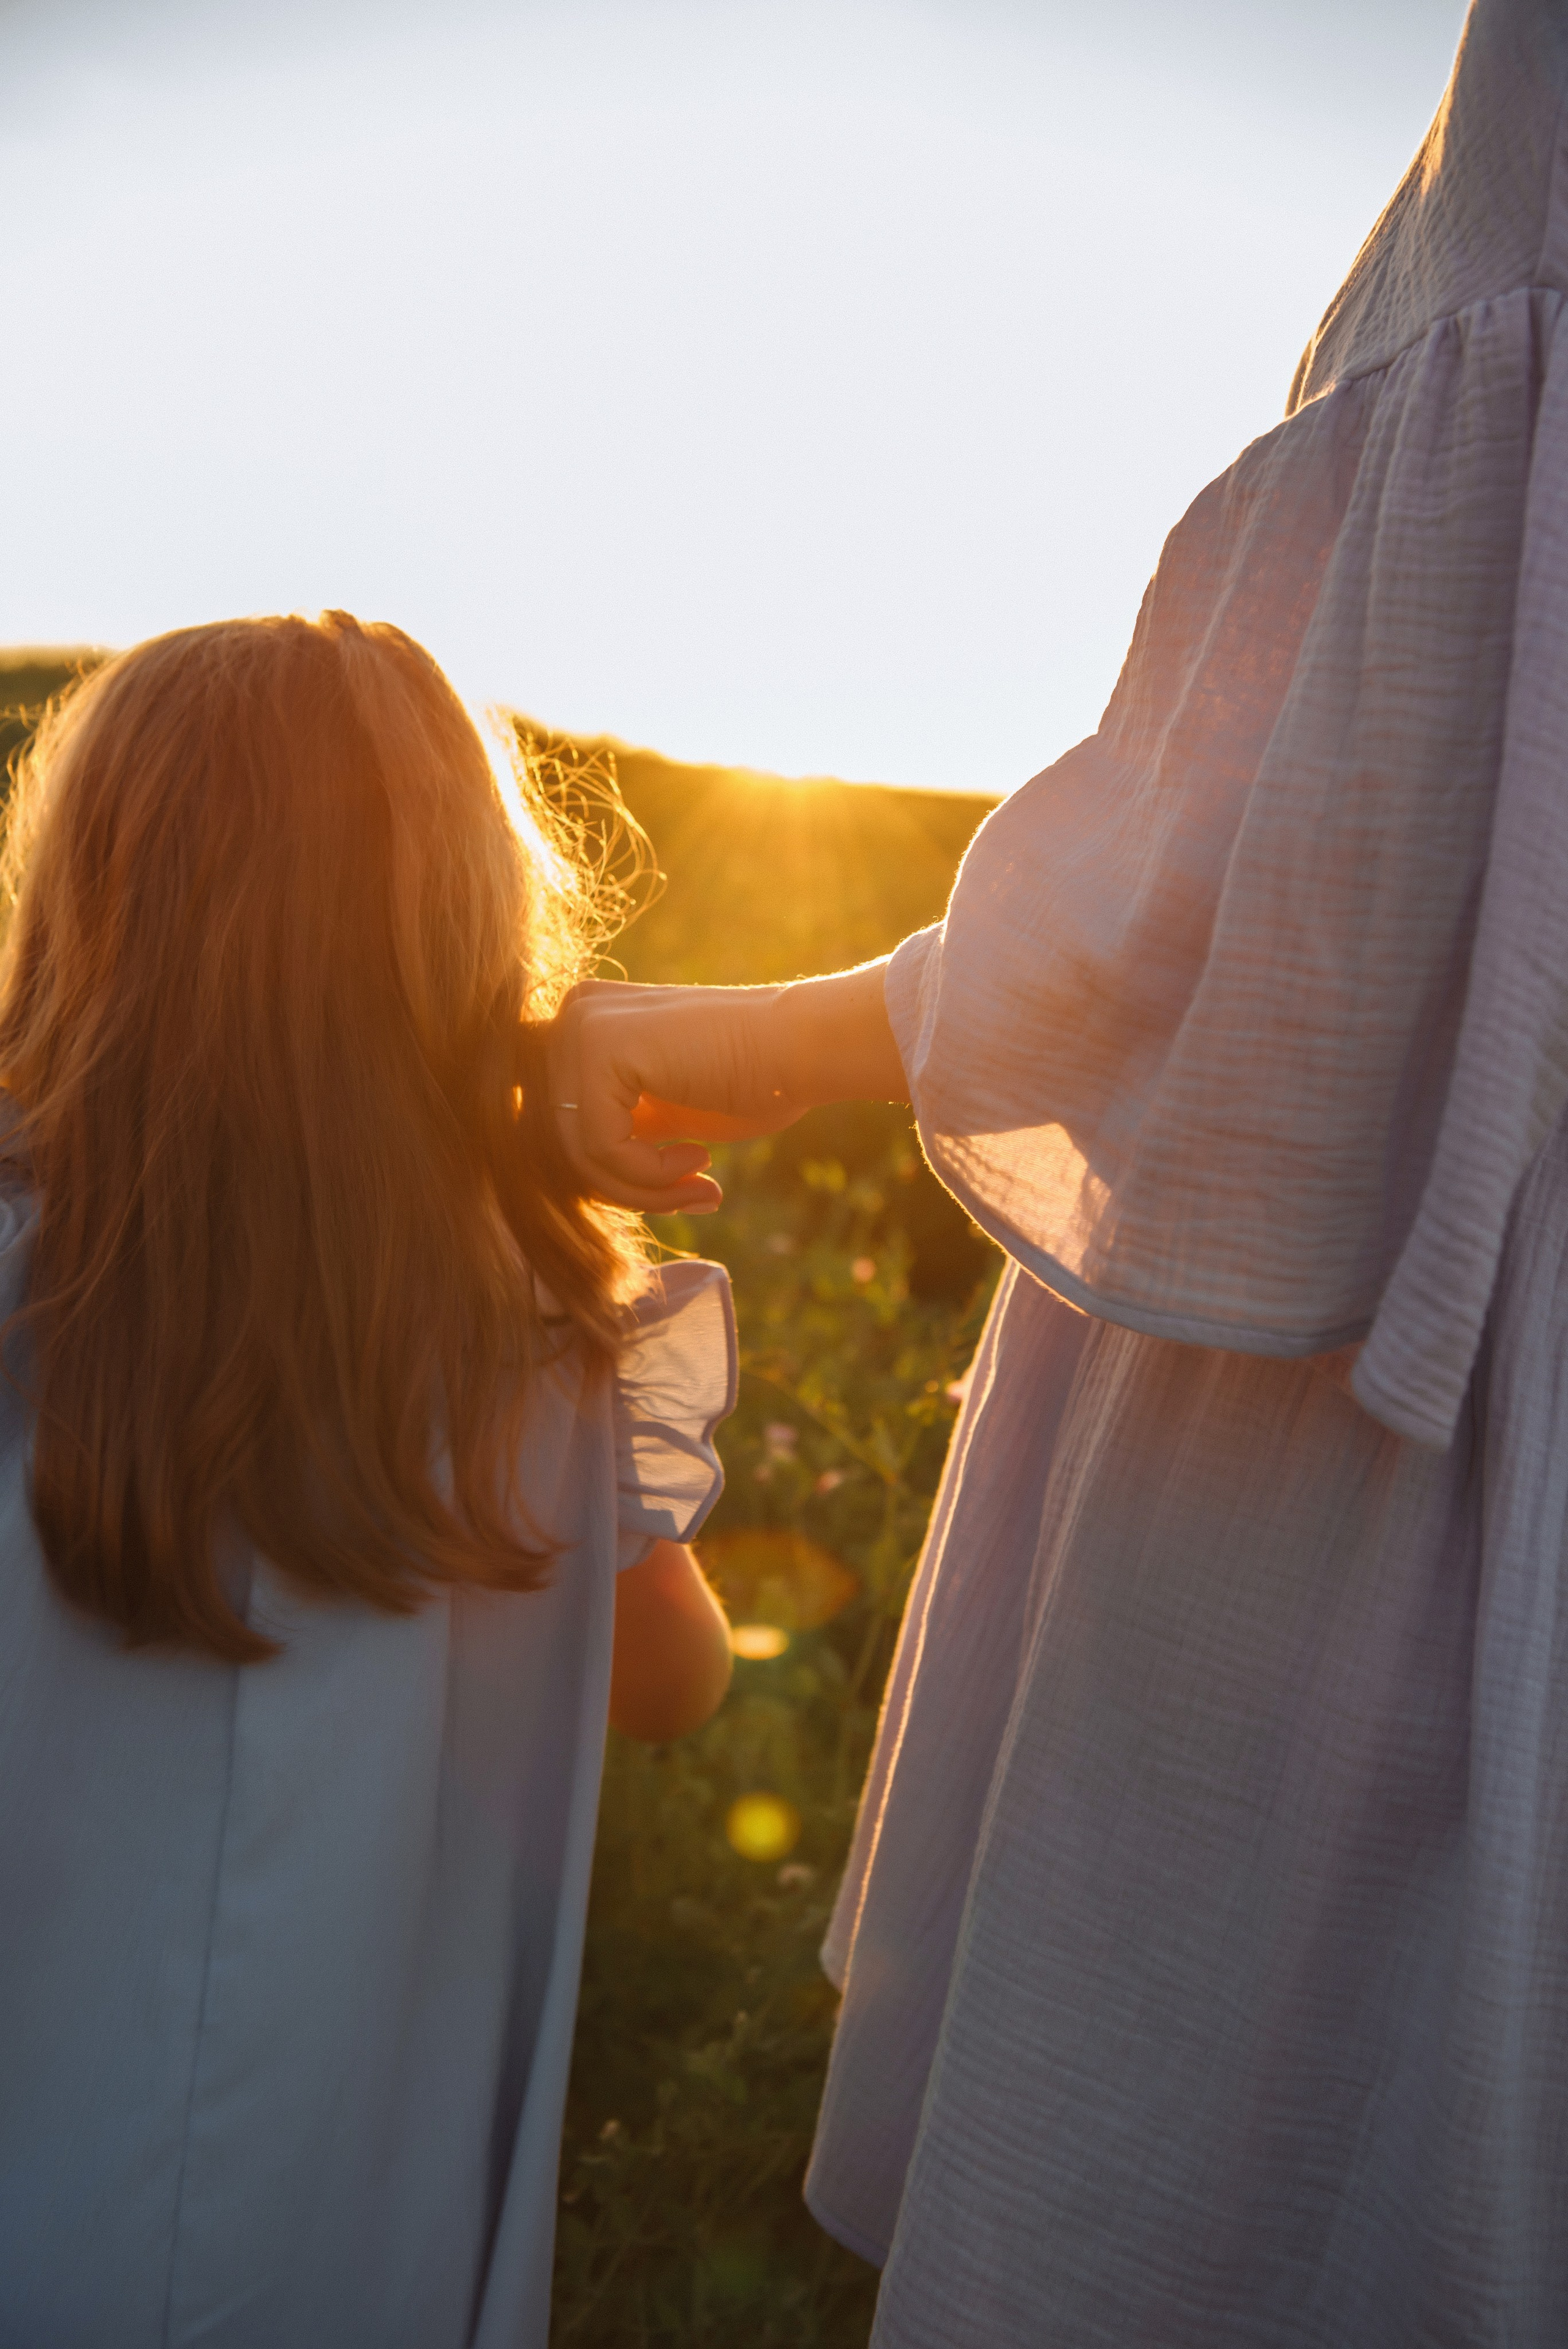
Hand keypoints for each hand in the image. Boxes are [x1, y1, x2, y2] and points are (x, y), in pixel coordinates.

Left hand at [542, 961, 906, 1215]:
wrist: (802, 1048)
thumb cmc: (747, 1080)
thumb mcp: (657, 1111)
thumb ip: (607, 1130)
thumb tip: (555, 1186)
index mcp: (583, 1025)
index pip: (555, 1126)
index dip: (607, 1175)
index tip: (671, 1187)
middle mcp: (571, 1014)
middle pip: (557, 1141)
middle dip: (623, 1186)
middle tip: (690, 1194)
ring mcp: (580, 1025)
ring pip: (575, 1151)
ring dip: (640, 1189)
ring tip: (698, 1186)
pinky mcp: (598, 1047)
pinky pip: (600, 1146)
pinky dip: (649, 1173)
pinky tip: (699, 1159)